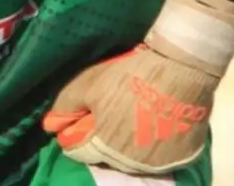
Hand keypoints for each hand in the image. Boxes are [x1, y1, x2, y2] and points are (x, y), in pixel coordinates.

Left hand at [42, 0, 233, 174]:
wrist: (182, 69)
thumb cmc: (131, 75)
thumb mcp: (89, 84)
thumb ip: (66, 106)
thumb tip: (50, 125)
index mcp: (104, 148)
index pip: (76, 151)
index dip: (75, 131)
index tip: (84, 115)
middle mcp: (130, 164)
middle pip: (105, 156)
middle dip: (102, 137)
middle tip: (113, 110)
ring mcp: (158, 164)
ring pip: (133, 159)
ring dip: (128, 143)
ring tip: (135, 115)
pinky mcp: (182, 158)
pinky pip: (160, 156)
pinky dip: (155, 144)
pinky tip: (156, 122)